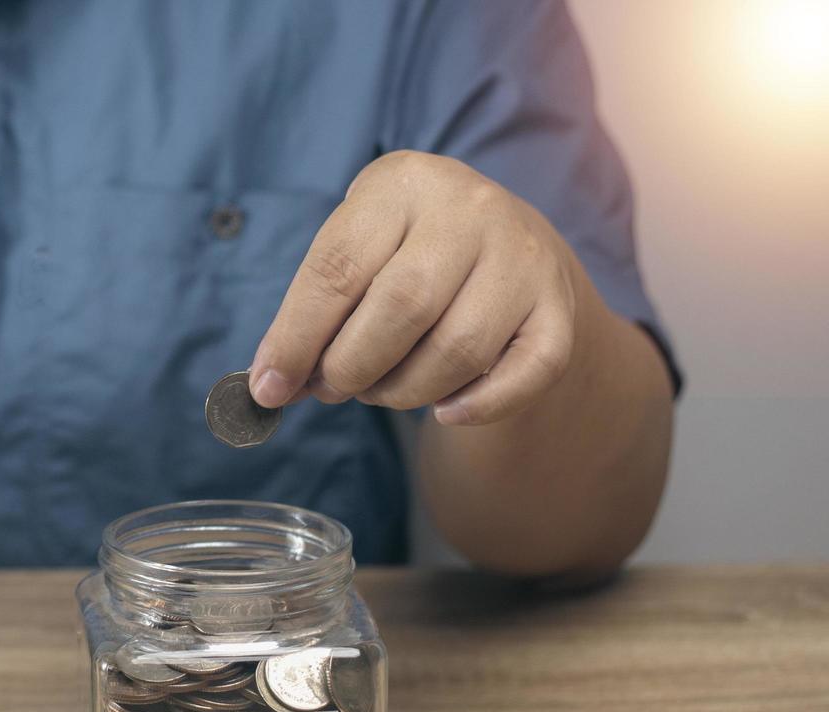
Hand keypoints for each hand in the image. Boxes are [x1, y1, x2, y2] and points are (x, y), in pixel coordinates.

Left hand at [248, 150, 579, 424]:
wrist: (506, 242)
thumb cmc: (404, 252)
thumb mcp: (357, 250)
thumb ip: (314, 308)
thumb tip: (272, 383)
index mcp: (403, 184)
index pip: (338, 268)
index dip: (297, 337)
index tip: (268, 388)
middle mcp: (472, 209)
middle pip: (402, 308)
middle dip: (351, 366)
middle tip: (332, 387)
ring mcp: (524, 258)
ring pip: (457, 350)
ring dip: (402, 391)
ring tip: (380, 389)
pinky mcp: (559, 309)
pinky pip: (522, 376)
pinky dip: (476, 406)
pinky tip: (444, 410)